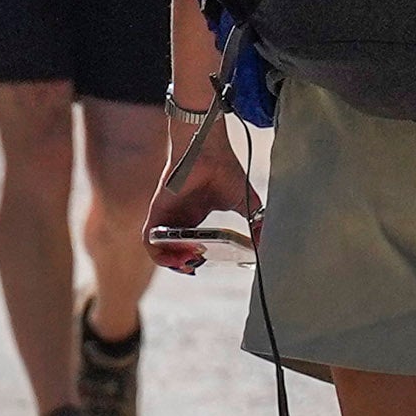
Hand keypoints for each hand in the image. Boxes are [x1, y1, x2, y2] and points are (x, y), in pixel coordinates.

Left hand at [145, 110, 258, 272]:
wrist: (208, 149)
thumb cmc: (225, 169)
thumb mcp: (246, 203)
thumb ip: (256, 222)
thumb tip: (266, 242)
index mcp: (196, 218)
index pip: (190, 246)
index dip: (195, 259)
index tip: (206, 263)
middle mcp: (180, 219)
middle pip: (173, 250)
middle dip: (183, 264)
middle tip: (196, 266)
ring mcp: (167, 216)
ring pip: (160, 249)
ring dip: (171, 262)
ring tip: (188, 263)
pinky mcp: (157, 213)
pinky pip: (149, 240)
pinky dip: (159, 254)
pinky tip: (176, 257)